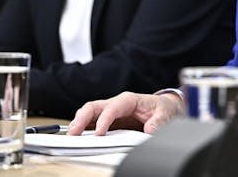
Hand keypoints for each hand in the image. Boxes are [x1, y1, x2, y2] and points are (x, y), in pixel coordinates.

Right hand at [69, 91, 183, 135]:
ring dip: (78, 122)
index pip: (112, 107)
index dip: (104, 120)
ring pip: (89, 113)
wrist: (163, 109)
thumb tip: (150, 129)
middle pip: (94, 106)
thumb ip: (158, 121)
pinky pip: (91, 122)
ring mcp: (110, 112)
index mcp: (128, 100)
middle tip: (74, 132)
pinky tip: (77, 136)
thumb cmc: (162, 108)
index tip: (99, 133)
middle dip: (82, 118)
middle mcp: (116, 104)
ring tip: (72, 135)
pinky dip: (82, 128)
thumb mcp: (165, 113)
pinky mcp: (108, 120)